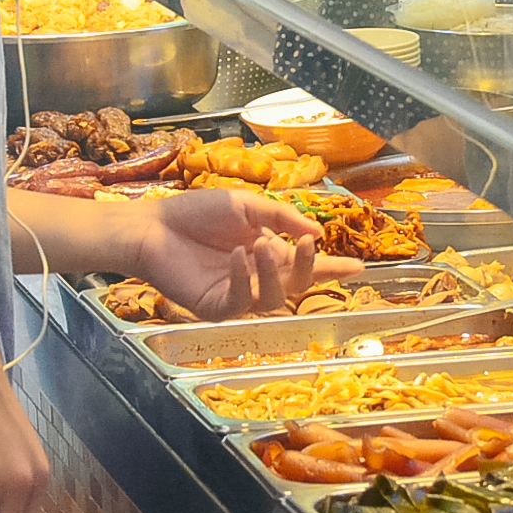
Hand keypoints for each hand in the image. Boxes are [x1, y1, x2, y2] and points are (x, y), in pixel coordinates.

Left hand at [126, 189, 365, 320]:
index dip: (332, 267)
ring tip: (260, 245)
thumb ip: (282, 218)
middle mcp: (256, 277)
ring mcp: (237, 294)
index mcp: (267, 252)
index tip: (358, 267)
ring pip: (273, 298)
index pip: (306, 265)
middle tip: (306, 245)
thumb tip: (318, 233)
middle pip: (297, 285)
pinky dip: (244, 279)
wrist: (154, 226)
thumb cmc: (195, 213)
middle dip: (308, 267)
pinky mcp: (215, 307)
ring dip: (273, 272)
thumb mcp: (246, 205)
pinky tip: (237, 256)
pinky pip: (241, 302)